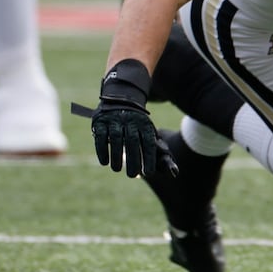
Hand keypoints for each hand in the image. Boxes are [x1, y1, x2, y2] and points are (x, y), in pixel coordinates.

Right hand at [89, 58, 177, 178]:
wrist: (120, 96)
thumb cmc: (137, 121)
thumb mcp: (147, 128)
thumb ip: (155, 147)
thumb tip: (171, 170)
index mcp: (144, 124)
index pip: (147, 142)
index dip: (148, 157)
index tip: (148, 172)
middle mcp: (130, 121)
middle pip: (132, 142)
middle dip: (133, 159)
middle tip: (132, 175)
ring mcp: (115, 121)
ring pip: (116, 140)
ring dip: (116, 156)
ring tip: (117, 170)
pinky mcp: (100, 122)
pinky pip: (101, 137)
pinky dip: (103, 150)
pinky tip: (104, 162)